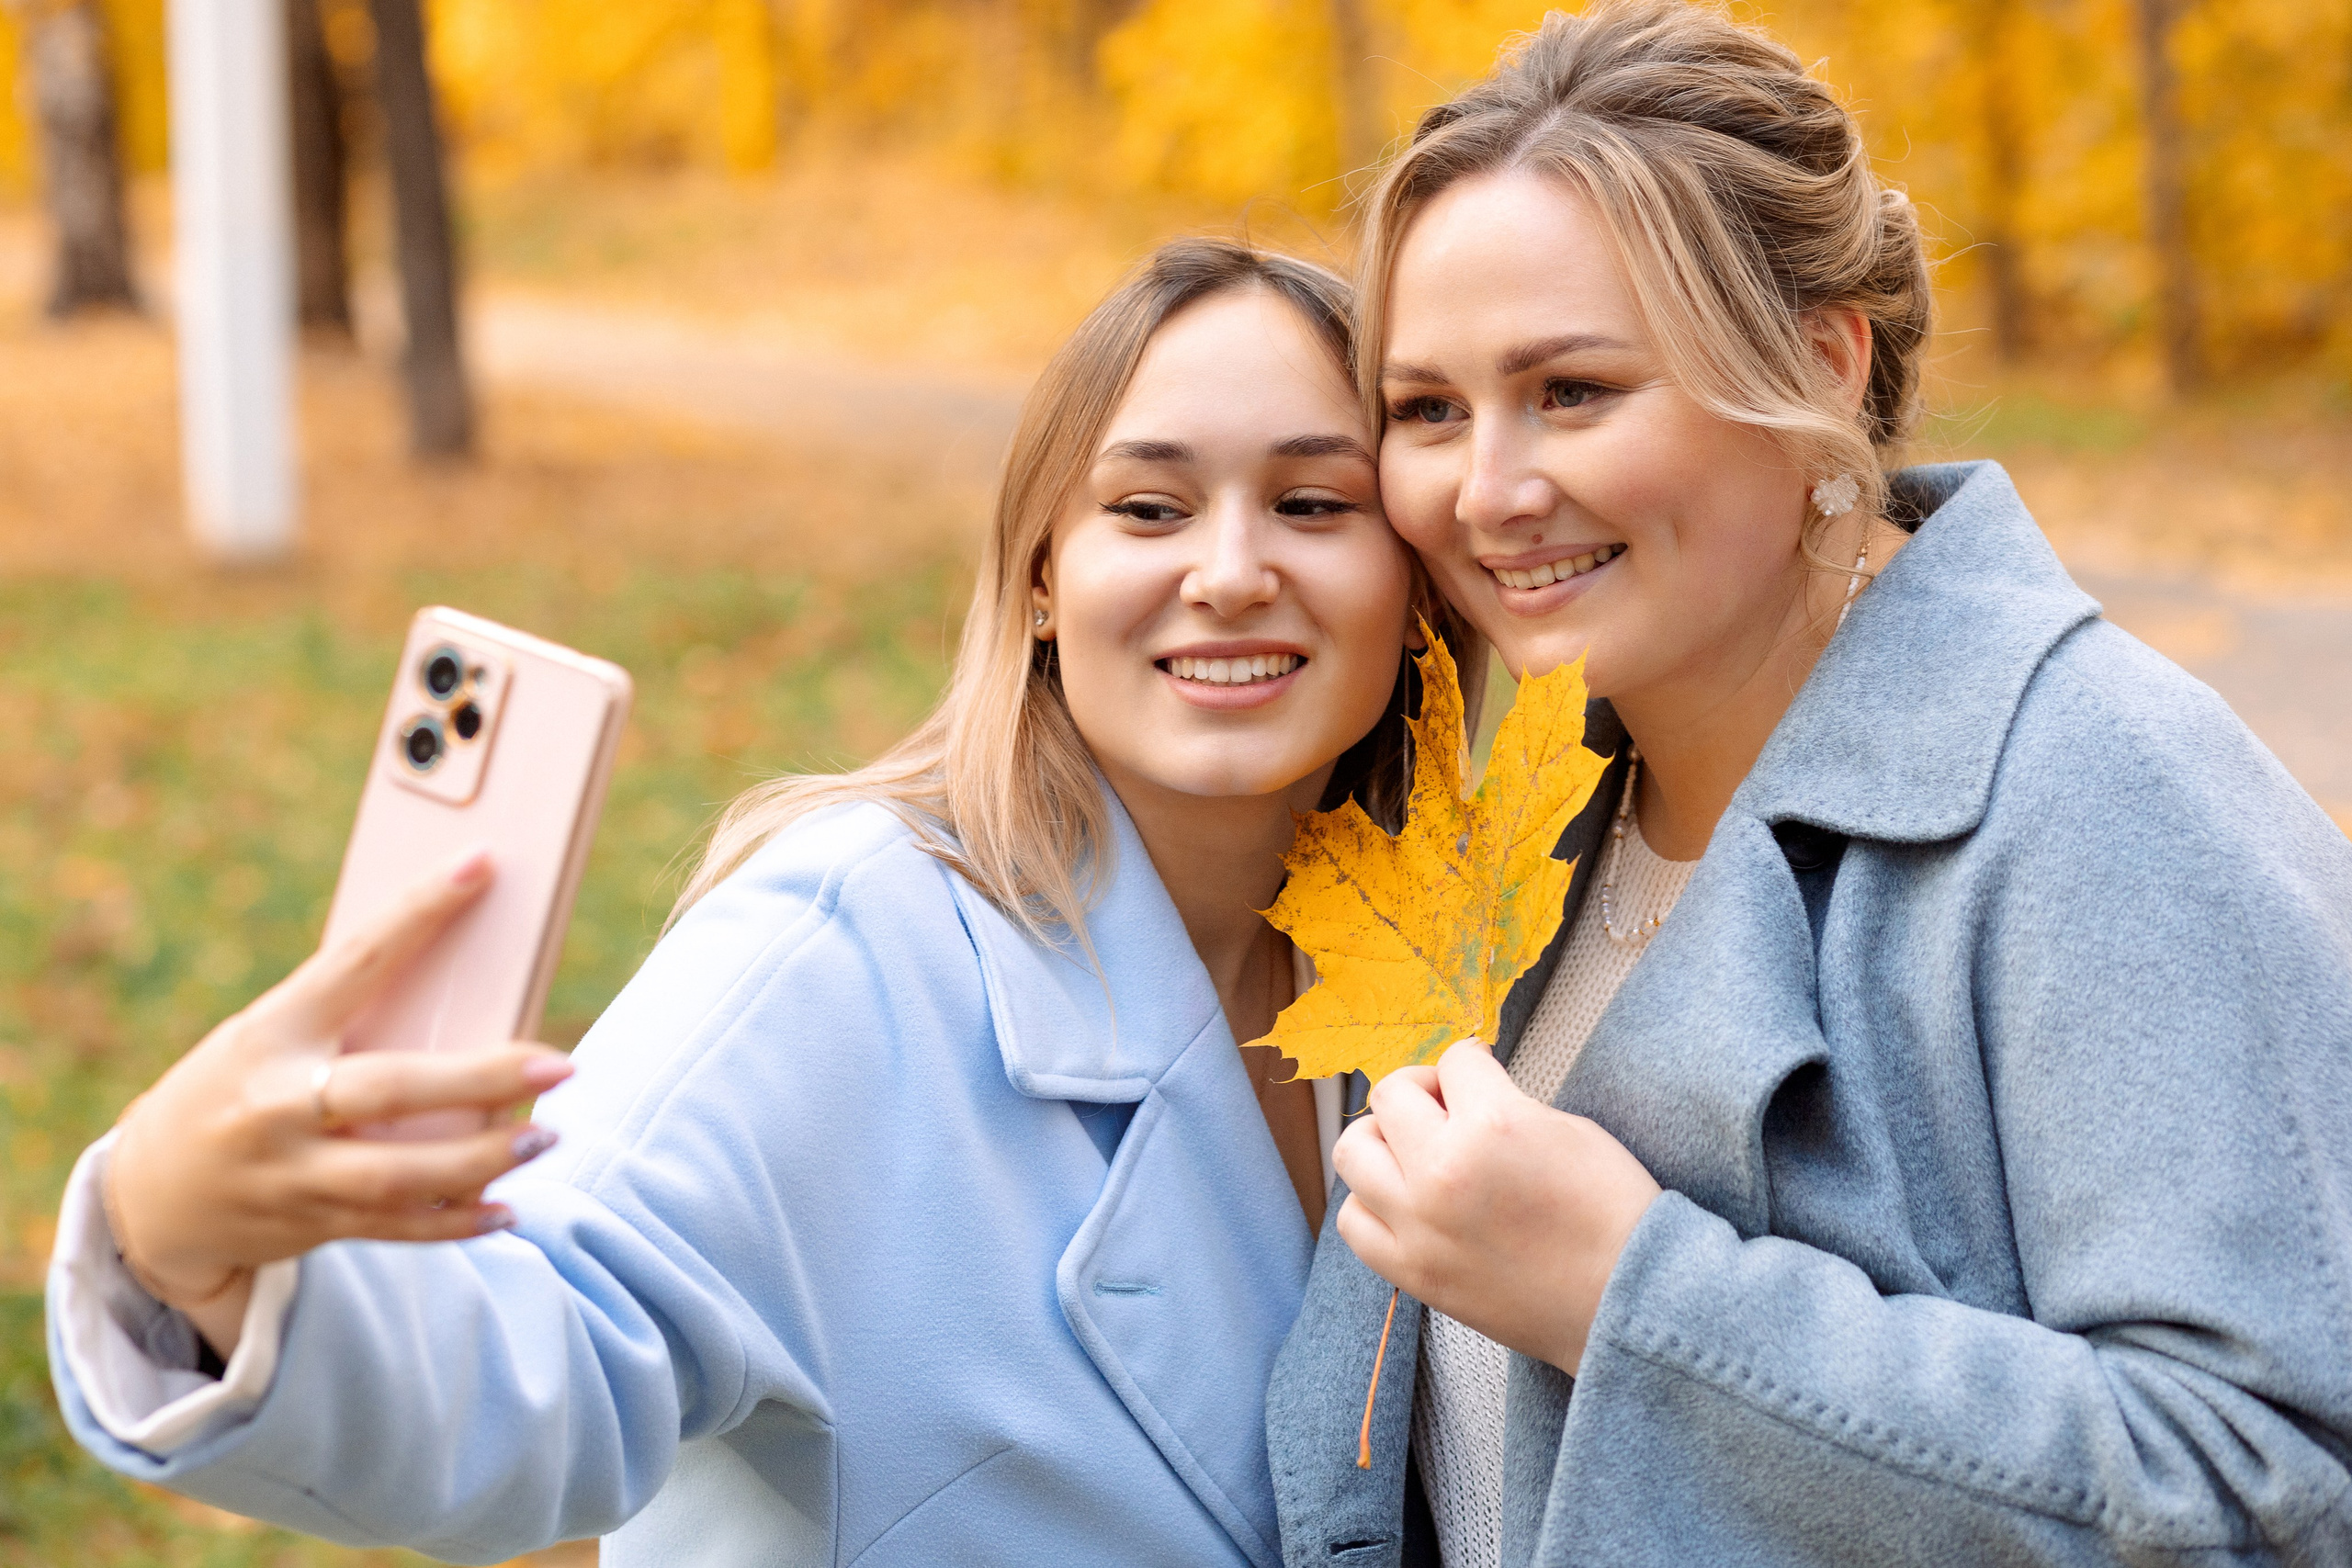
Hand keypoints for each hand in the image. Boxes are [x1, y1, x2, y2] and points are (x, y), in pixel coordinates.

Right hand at [104, 848, 574, 1356]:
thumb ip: (348, 1019)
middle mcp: (276, 1103)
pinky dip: (456, 1222)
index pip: (355, 959)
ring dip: (483, 1160)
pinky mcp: (309, 1224)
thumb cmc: (239, 1085)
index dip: (418, 913)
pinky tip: (507, 1209)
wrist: (151, 1192)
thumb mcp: (271, 1036)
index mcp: (272, 1031)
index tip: (480, 867)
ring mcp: (291, 1172)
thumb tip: (465, 980)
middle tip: (558, 1065)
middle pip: (388, 1090)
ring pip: (398, 1175)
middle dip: (479, 1080)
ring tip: (544, 1136)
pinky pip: (394, 1228)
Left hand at [1332, 1039, 1660, 1373]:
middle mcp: (1443, 1172)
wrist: (1627, 1300)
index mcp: (1492, 1125)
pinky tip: (1406, 1201)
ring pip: (1353, 1153)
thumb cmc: (1612, 1215)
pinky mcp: (1413, 1272)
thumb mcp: (1567, 1129)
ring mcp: (1419, 1227)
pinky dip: (1371, 1203)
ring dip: (1383, 1140)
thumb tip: (1463, 1096)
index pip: (1453, 1060)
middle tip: (1445, 1105)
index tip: (1479, 1075)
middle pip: (1389, 1095)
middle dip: (1421, 1089)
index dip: (1472, 1063)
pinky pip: (1354, 1220)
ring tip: (1416, 1152)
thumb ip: (1502, 1104)